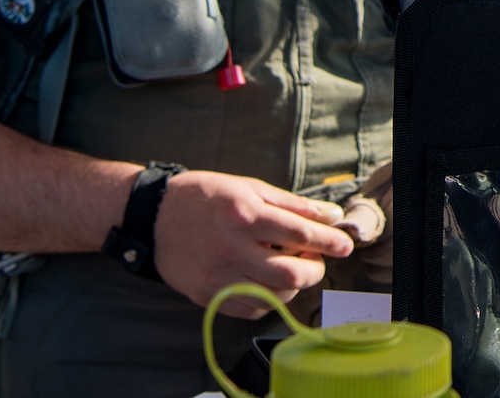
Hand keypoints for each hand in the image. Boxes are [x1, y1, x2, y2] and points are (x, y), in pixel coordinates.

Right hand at [152, 170, 353, 313]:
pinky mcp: (207, 297)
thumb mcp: (250, 188)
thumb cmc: (207, 197)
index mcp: (244, 215)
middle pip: (291, 275)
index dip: (329, 241)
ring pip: (274, 297)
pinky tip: (267, 281)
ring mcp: (218, 277)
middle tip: (316, 259)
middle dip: (315, 269)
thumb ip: (293, 204)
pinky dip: (269, 299)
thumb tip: (331, 216)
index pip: (301, 234)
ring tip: (289, 265)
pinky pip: (252, 311)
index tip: (345, 244)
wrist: (154, 216)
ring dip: (293, 285)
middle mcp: (231, 249)